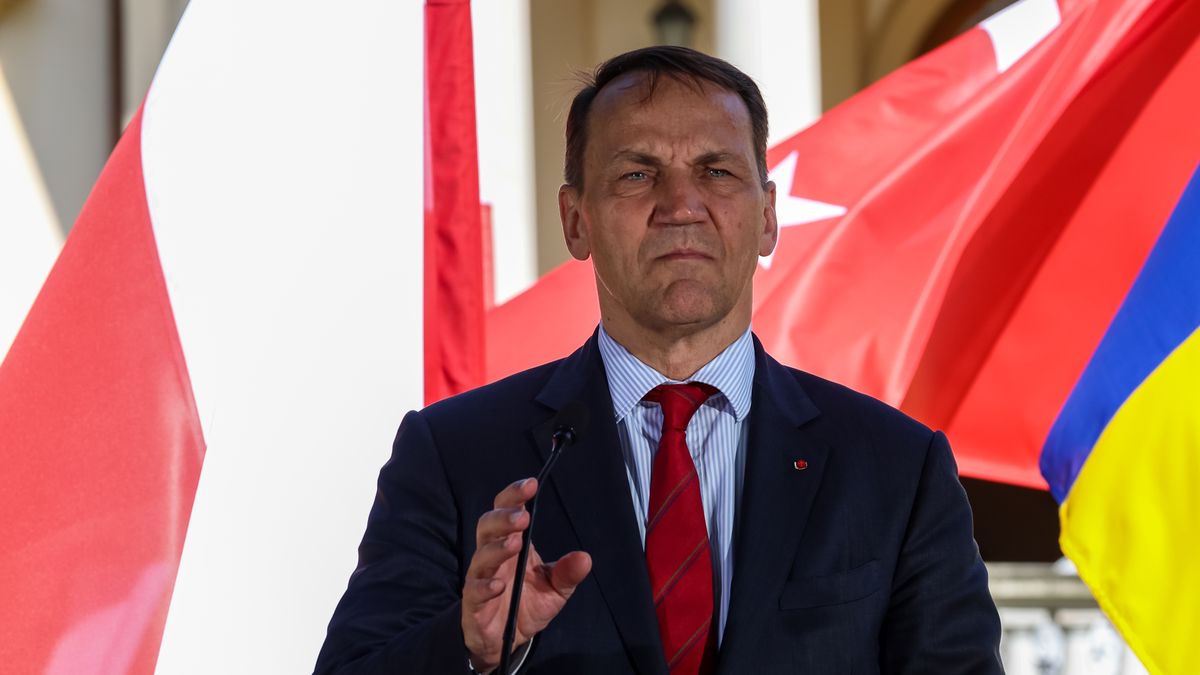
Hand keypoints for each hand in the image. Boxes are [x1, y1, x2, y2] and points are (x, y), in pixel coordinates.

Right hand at [462, 478, 591, 671]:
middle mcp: (493, 555)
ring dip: (497, 548)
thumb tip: (585, 558)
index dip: (515, 495)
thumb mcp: (555, 589)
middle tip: (521, 517)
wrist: (504, 639)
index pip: (508, 510)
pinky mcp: (473, 602)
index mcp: (512, 543)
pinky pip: (474, 590)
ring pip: (481, 555)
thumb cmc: (527, 604)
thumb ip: (567, 573)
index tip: (531, 485)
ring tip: (516, 543)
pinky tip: (498, 585)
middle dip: (503, 518)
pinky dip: (485, 586)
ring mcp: (481, 577)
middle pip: (488, 526)